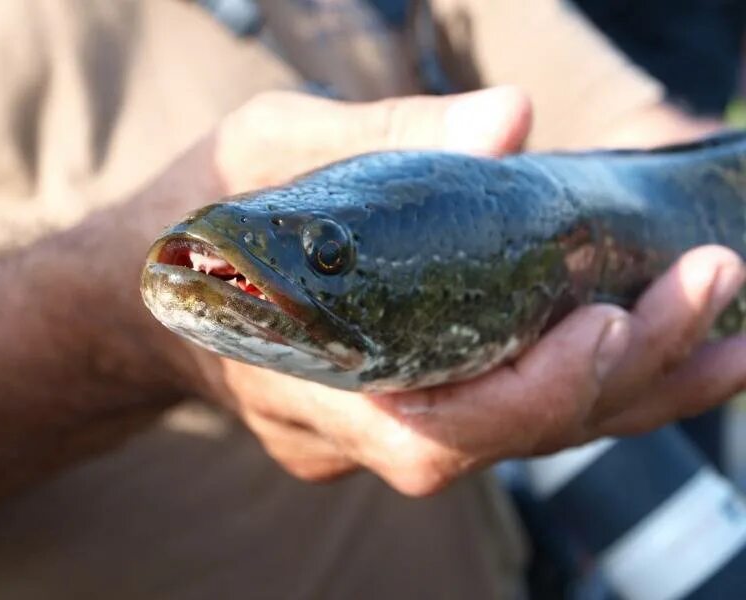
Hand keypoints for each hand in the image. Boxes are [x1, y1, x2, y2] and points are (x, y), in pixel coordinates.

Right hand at [188, 89, 745, 494]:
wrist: (144, 292)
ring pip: (517, 439)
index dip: (527, 396)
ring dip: (633, 391)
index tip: (610, 318)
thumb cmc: (193, 219)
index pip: (428, 431)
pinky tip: (663, 340)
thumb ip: (377, 138)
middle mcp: (348, 427)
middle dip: (618, 381)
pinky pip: (504, 415)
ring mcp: (376, 430)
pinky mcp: (399, 411)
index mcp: (299, 375)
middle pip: (499, 441)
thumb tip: (511, 120)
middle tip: (713, 289)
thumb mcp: (259, 150)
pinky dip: (590, 384)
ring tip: (729, 328)